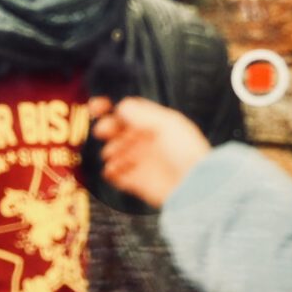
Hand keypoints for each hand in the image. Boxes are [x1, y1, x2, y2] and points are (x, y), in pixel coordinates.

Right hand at [89, 96, 212, 206]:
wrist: (194, 186)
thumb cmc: (187, 152)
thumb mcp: (167, 125)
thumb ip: (142, 114)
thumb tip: (121, 105)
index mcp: (156, 125)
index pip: (129, 112)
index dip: (111, 108)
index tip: (96, 107)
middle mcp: (147, 141)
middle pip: (119, 131)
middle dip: (108, 129)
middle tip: (102, 131)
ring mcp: (142, 161)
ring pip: (116, 152)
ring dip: (110, 151)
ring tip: (113, 154)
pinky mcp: (138, 182)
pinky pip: (117, 175)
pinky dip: (111, 171)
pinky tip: (111, 169)